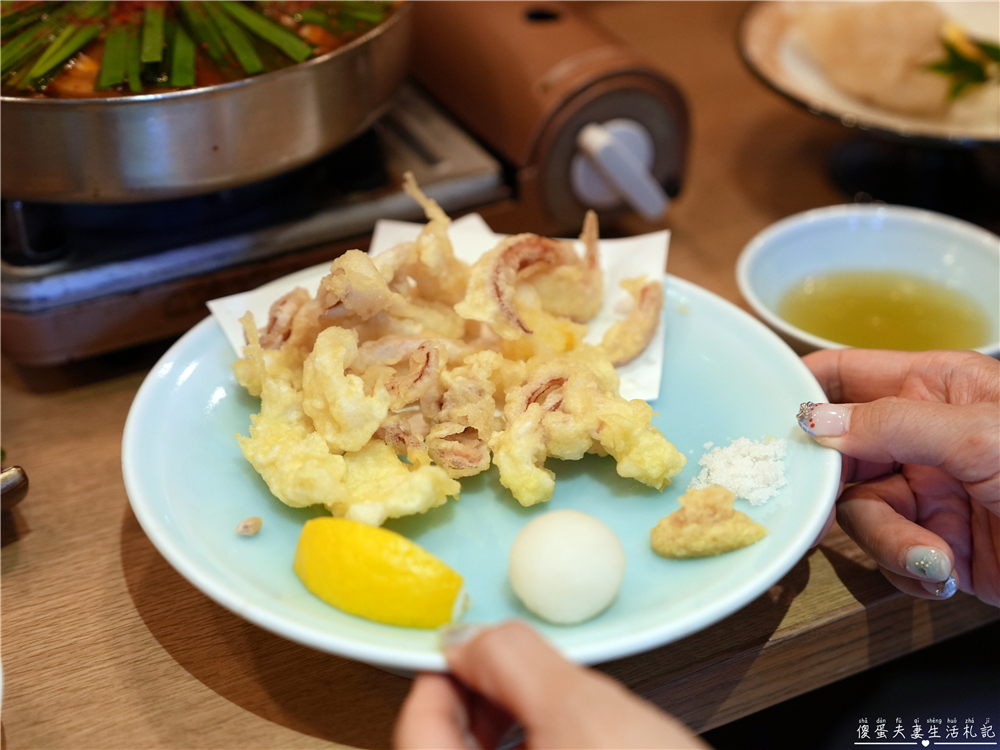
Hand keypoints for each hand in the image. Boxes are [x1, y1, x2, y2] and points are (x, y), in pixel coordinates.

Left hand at [393, 620, 708, 748]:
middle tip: (510, 672)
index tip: (471, 647)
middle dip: (478, 700)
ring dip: (504, 728)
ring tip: (546, 705)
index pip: (418, 724)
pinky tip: (566, 743)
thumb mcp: (585, 715)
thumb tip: (468, 638)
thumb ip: (514, 662)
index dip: (444, 672)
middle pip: (443, 746)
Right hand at [800, 349, 998, 605]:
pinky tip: (944, 570)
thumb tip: (813, 419)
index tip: (757, 417)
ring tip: (933, 555)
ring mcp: (922, 491)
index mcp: (931, 387)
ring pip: (855, 513)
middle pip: (834, 453)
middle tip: (838, 503)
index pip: (841, 374)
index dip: (797, 390)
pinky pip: (883, 555)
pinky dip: (906, 568)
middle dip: (837, 487)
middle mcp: (918, 436)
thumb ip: (890, 422)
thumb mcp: (980, 436)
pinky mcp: (932, 542)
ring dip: (887, 540)